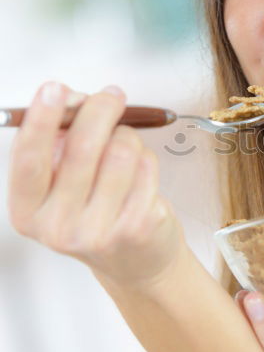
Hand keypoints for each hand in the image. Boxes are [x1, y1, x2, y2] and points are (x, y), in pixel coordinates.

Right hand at [7, 81, 186, 289]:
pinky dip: (147, 157)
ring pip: (120, 150)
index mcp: (29, 212)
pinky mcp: (137, 227)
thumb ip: (58, 143)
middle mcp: (59, 227)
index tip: (54, 89)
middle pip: (81, 147)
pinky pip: (146, 166)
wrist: (134, 262)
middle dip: (99, 109)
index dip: (41, 120)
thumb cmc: (95, 212)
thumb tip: (72, 99)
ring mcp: (99, 231)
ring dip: (127, 135)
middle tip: (112, 95)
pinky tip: (141, 173)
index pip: (29, 160)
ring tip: (125, 145)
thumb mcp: (61, 186)